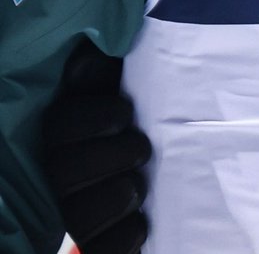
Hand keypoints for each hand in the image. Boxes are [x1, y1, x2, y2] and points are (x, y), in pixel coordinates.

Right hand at [41, 42, 148, 253]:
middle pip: (65, 174)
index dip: (90, 120)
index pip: (59, 128)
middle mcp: (60, 177)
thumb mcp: (120, 90)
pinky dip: (126, 235)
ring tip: (139, 183)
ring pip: (80, 220)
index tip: (124, 113)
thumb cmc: (138, 119)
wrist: (170, 164)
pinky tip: (142, 220)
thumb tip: (94, 53)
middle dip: (112, 156)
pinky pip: (104, 250)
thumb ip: (105, 72)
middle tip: (142, 147)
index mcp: (62, 134)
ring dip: (118, 196)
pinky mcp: (102, 241)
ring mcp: (77, 212)